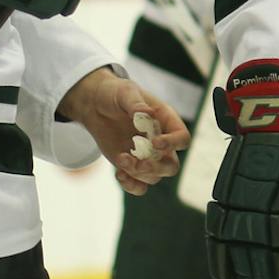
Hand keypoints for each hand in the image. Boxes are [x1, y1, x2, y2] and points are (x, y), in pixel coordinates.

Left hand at [61, 68, 189, 194]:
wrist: (96, 106)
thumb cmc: (115, 94)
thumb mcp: (125, 92)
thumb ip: (135, 102)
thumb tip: (145, 113)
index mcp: (166, 121)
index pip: (182, 138)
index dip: (172, 143)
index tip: (154, 142)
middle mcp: (160, 142)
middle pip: (171, 166)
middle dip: (155, 168)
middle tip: (137, 163)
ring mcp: (147, 156)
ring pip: (154, 177)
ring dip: (137, 174)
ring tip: (121, 160)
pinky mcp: (132, 166)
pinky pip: (140, 186)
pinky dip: (131, 186)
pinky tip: (119, 174)